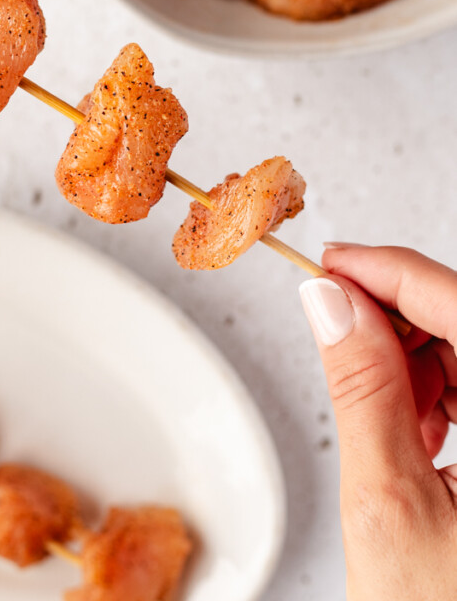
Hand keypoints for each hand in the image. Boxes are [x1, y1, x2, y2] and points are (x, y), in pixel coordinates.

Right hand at [300, 245, 456, 600]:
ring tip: (378, 405)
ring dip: (419, 359)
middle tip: (334, 331)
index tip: (327, 262)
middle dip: (398, 318)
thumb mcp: (389, 507)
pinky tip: (415, 428)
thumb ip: (362, 389)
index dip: (388, 270)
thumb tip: (330, 302)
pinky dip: (441, 394)